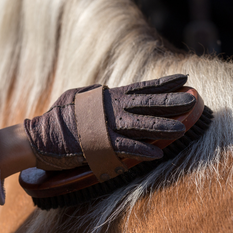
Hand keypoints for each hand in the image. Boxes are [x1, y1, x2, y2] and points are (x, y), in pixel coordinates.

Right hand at [24, 74, 194, 170]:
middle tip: (193, 99)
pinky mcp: (98, 144)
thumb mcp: (79, 97)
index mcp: (108, 96)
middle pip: (147, 103)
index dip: (163, 83)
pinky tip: (158, 154)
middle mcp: (110, 108)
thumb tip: (108, 89)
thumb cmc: (60, 118)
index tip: (184, 79)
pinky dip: (141, 150)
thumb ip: (97, 94)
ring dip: (162, 127)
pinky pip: (124, 147)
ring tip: (183, 128)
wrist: (39, 137)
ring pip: (140, 125)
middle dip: (171, 101)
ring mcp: (105, 126)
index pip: (142, 87)